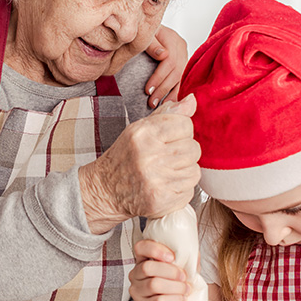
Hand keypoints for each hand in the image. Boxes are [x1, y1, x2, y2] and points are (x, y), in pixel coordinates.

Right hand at [79, 93, 200, 231]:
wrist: (106, 189)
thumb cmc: (125, 156)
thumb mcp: (140, 129)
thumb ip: (167, 114)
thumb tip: (192, 100)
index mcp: (143, 134)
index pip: (185, 125)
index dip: (181, 132)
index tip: (169, 138)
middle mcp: (149, 157)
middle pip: (193, 148)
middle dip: (183, 152)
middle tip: (166, 157)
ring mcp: (156, 181)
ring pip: (194, 170)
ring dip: (184, 170)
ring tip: (166, 171)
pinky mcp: (162, 200)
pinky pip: (190, 190)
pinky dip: (181, 188)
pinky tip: (165, 185)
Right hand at [128, 238, 192, 300]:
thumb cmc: (179, 284)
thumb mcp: (182, 268)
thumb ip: (186, 258)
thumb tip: (192, 252)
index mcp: (143, 260)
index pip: (141, 247)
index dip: (155, 249)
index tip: (172, 257)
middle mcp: (136, 275)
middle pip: (147, 268)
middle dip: (170, 271)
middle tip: (184, 276)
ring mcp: (137, 292)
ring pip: (154, 285)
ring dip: (175, 287)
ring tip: (186, 289)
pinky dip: (175, 300)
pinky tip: (182, 299)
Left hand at [143, 25, 187, 107]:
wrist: (147, 29)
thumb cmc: (143, 32)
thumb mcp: (144, 35)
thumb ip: (152, 44)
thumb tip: (163, 55)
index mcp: (173, 39)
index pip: (170, 61)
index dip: (159, 77)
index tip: (147, 90)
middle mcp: (181, 47)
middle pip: (176, 71)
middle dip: (163, 89)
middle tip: (152, 102)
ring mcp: (184, 55)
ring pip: (181, 77)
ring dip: (171, 93)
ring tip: (161, 106)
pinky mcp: (183, 63)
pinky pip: (182, 79)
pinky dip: (176, 91)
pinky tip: (171, 101)